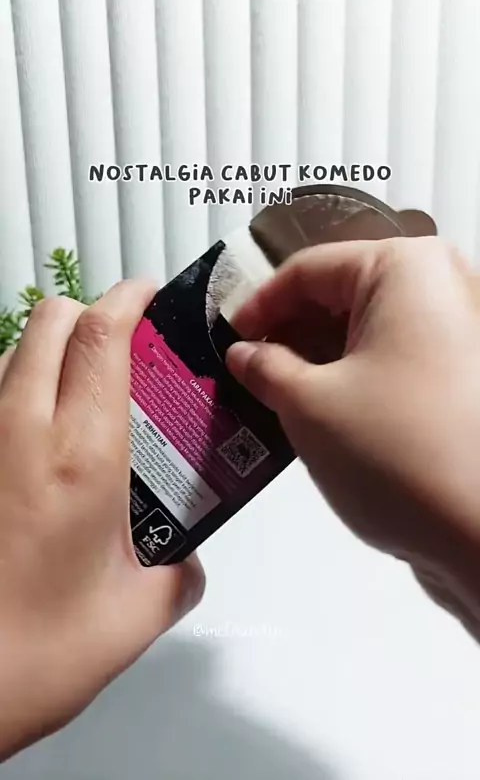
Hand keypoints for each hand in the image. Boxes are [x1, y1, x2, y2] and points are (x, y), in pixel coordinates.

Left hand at [0, 282, 204, 761]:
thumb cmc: (40, 652)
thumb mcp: (138, 616)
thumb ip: (178, 574)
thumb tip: (185, 558)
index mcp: (81, 455)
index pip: (102, 335)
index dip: (129, 299)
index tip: (150, 296)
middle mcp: (21, 430)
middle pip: (50, 319)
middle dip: (90, 315)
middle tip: (124, 349)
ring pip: (10, 349)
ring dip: (48, 349)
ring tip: (79, 393)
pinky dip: (12, 385)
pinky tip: (33, 437)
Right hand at [227, 237, 479, 637]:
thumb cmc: (416, 461)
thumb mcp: (309, 405)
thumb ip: (265, 369)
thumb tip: (247, 356)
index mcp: (408, 271)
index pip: (308, 269)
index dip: (258, 305)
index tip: (229, 336)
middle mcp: (441, 291)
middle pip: (339, 297)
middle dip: (288, 336)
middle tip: (248, 371)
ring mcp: (457, 336)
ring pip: (365, 333)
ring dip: (317, 363)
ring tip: (276, 400)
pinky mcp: (460, 380)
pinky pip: (390, 363)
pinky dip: (352, 382)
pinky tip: (319, 416)